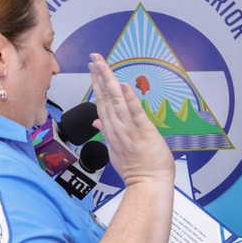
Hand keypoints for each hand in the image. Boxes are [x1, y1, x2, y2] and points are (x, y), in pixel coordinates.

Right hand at [87, 53, 173, 186]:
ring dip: (109, 81)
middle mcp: (117, 128)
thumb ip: (105, 134)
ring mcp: (129, 130)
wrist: (148, 184)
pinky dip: (129, 99)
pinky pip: (135, 113)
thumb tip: (96, 122)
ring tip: (102, 64)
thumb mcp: (115, 152)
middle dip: (99, 76)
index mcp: (111, 131)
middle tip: (94, 58)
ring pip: (116, 102)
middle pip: (105, 98)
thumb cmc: (136, 169)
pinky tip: (123, 85)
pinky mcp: (144, 133)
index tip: (92, 69)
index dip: (96, 85)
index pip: (101, 103)